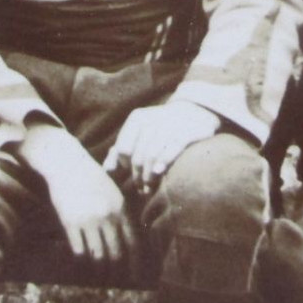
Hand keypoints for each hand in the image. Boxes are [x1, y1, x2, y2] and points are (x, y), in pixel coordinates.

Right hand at [20, 123, 136, 270]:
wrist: (67, 165)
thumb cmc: (90, 178)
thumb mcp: (112, 192)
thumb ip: (121, 213)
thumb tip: (128, 238)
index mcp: (121, 208)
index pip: (132, 242)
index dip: (135, 263)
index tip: (135, 277)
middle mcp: (108, 216)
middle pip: (116, 253)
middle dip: (116, 271)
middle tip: (114, 281)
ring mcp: (89, 220)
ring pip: (98, 255)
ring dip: (99, 269)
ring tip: (98, 277)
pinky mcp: (71, 223)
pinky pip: (79, 250)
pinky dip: (81, 260)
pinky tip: (81, 263)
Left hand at [102, 100, 219, 195]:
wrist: (194, 113)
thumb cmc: (160, 130)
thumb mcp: (139, 134)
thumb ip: (121, 150)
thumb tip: (108, 170)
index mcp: (137, 118)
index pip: (123, 148)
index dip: (124, 165)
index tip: (130, 173)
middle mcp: (152, 119)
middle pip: (138, 156)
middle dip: (138, 176)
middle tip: (141, 189)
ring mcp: (171, 124)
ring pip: (153, 155)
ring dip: (149, 176)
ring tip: (149, 188)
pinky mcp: (187, 131)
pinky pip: (172, 149)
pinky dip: (164, 162)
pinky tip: (159, 172)